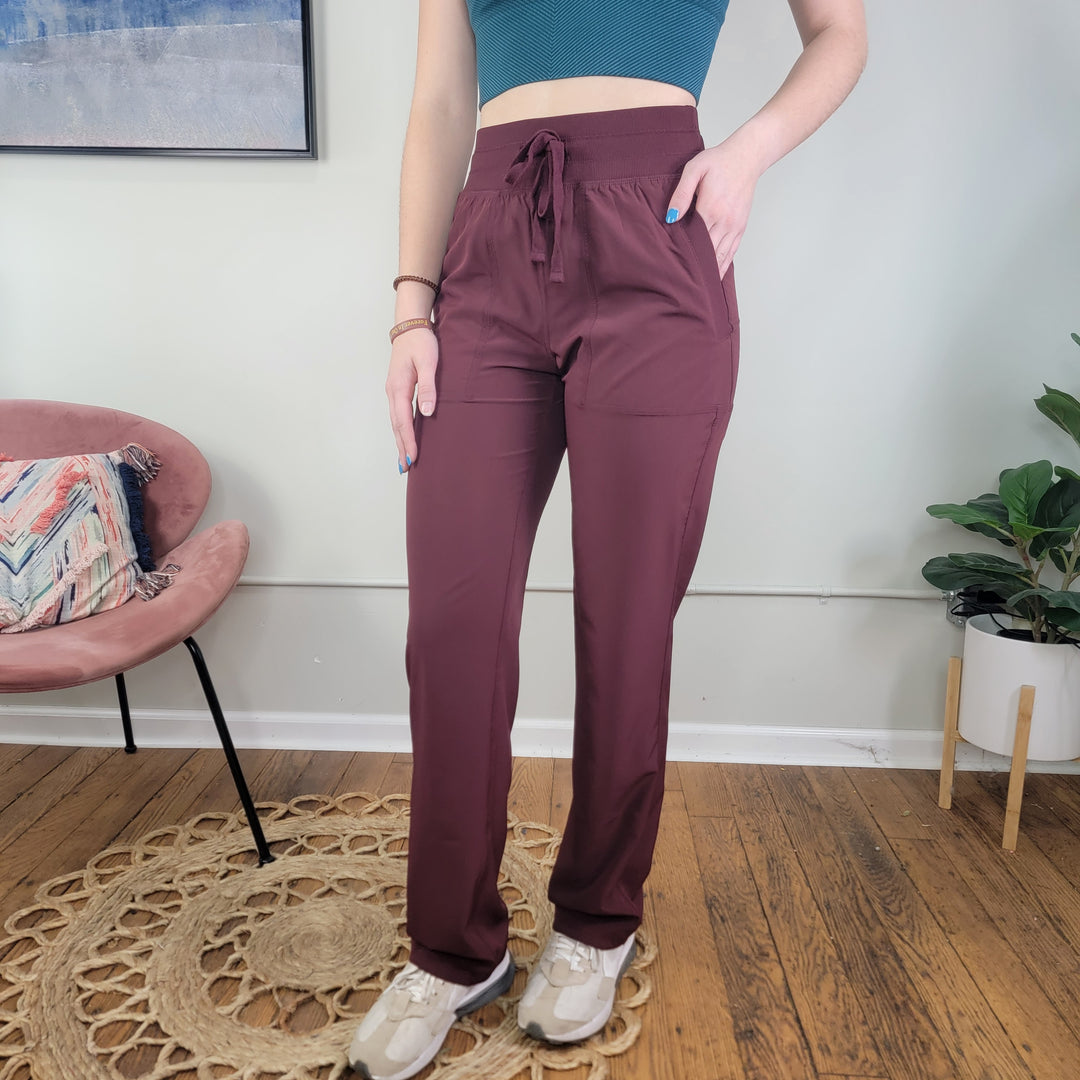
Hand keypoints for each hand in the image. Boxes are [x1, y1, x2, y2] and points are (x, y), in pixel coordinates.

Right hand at [386, 326, 437, 472]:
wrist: (410, 326)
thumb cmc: (421, 342)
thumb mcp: (429, 363)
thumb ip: (428, 388)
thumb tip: (427, 413)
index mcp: (399, 388)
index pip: (403, 421)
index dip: (408, 441)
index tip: (413, 459)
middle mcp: (392, 392)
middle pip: (396, 426)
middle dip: (401, 447)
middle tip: (405, 468)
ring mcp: (393, 391)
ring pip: (395, 422)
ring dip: (399, 441)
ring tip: (404, 460)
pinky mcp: (397, 389)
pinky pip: (398, 414)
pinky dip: (400, 429)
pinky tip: (405, 437)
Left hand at [665, 136, 761, 278]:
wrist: (746, 157)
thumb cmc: (718, 161)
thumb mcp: (694, 169)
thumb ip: (681, 194)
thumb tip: (670, 218)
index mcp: (710, 209)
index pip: (692, 240)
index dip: (682, 255)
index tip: (670, 270)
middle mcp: (723, 221)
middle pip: (706, 253)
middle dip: (694, 269)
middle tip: (679, 287)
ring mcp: (734, 226)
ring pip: (720, 257)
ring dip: (709, 272)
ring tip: (696, 290)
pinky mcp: (740, 227)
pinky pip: (731, 252)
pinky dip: (723, 266)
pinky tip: (715, 277)